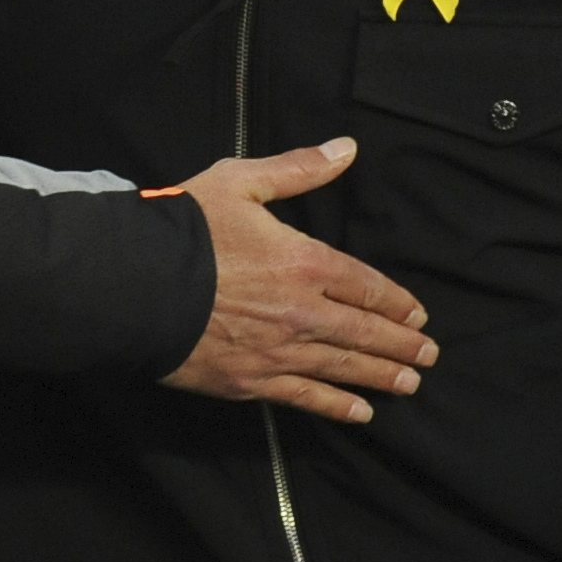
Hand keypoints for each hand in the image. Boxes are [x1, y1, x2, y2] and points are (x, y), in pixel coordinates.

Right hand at [160, 140, 433, 421]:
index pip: (366, 286)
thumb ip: (298, 170)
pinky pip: (306, 397)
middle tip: (428, 356)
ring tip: (410, 384)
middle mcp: (302, 312)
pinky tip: (361, 413)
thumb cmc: (185, 229)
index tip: (418, 316)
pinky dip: (337, 405)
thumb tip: (346, 148)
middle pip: (365, 331)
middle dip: (401, 345)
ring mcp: (279, 351)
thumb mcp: (240, 182)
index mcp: (305, 262)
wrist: (134, 286)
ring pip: (343, 367)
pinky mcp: (251, 381)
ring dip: (381, 376)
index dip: (396, 303)